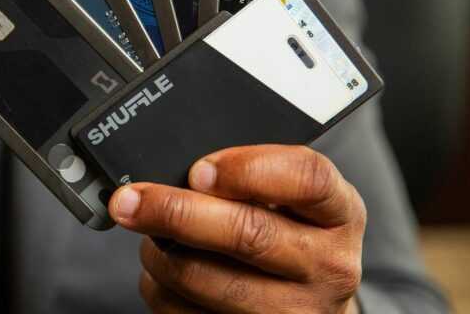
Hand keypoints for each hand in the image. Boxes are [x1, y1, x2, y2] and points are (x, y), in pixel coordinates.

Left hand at [109, 145, 364, 313]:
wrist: (311, 308)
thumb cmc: (291, 239)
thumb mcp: (293, 201)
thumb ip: (250, 180)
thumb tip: (176, 174)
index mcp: (338, 215)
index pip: (306, 178)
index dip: (247, 169)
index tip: (198, 169)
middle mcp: (327, 267)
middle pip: (247, 234)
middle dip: (176, 211)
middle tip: (131, 200)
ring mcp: (294, 313)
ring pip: (206, 279)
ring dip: (160, 254)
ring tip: (152, 238)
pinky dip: (159, 290)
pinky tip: (164, 275)